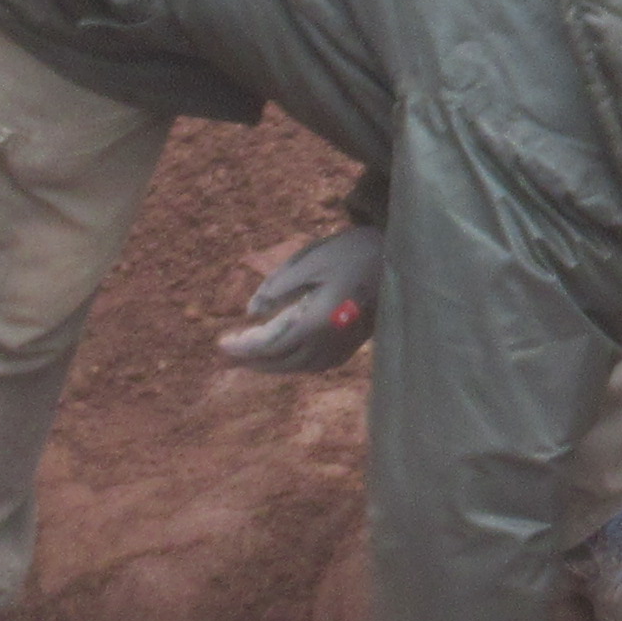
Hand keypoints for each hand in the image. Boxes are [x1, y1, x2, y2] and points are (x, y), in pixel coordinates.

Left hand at [219, 224, 382, 371]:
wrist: (399, 259)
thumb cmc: (353, 253)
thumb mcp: (310, 259)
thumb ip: (278, 286)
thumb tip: (252, 310)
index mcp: (315, 320)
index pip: (270, 345)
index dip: (244, 348)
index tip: (222, 344)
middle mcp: (329, 341)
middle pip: (283, 362)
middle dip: (254, 361)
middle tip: (231, 353)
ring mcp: (343, 347)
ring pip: (300, 367)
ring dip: (274, 364)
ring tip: (253, 357)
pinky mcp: (352, 346)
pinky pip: (317, 364)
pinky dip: (295, 363)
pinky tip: (286, 353)